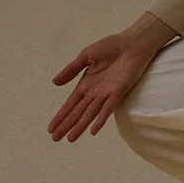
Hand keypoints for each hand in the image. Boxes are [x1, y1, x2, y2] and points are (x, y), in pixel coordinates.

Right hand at [47, 24, 164, 142]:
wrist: (132, 43)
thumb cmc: (111, 48)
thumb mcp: (86, 56)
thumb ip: (71, 70)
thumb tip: (54, 82)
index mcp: (86, 84)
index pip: (71, 104)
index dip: (61, 116)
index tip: (51, 128)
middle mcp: (94, 92)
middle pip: (78, 112)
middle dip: (66, 125)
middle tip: (55, 138)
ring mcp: (106, 94)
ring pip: (90, 114)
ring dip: (80, 126)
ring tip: (70, 139)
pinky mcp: (118, 92)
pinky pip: (107, 108)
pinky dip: (100, 119)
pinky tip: (93, 130)